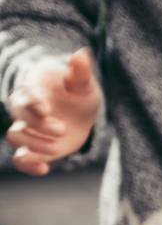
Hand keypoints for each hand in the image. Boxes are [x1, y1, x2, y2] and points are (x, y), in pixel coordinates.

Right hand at [4, 48, 101, 175]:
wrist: (79, 111)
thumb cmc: (78, 92)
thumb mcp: (83, 83)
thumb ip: (80, 72)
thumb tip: (82, 53)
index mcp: (34, 91)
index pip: (26, 96)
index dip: (33, 103)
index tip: (46, 109)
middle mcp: (26, 111)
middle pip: (18, 118)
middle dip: (38, 126)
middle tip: (63, 129)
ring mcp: (29, 130)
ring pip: (14, 138)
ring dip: (34, 144)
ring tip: (58, 147)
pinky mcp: (35, 148)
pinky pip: (21, 159)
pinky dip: (28, 166)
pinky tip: (44, 170)